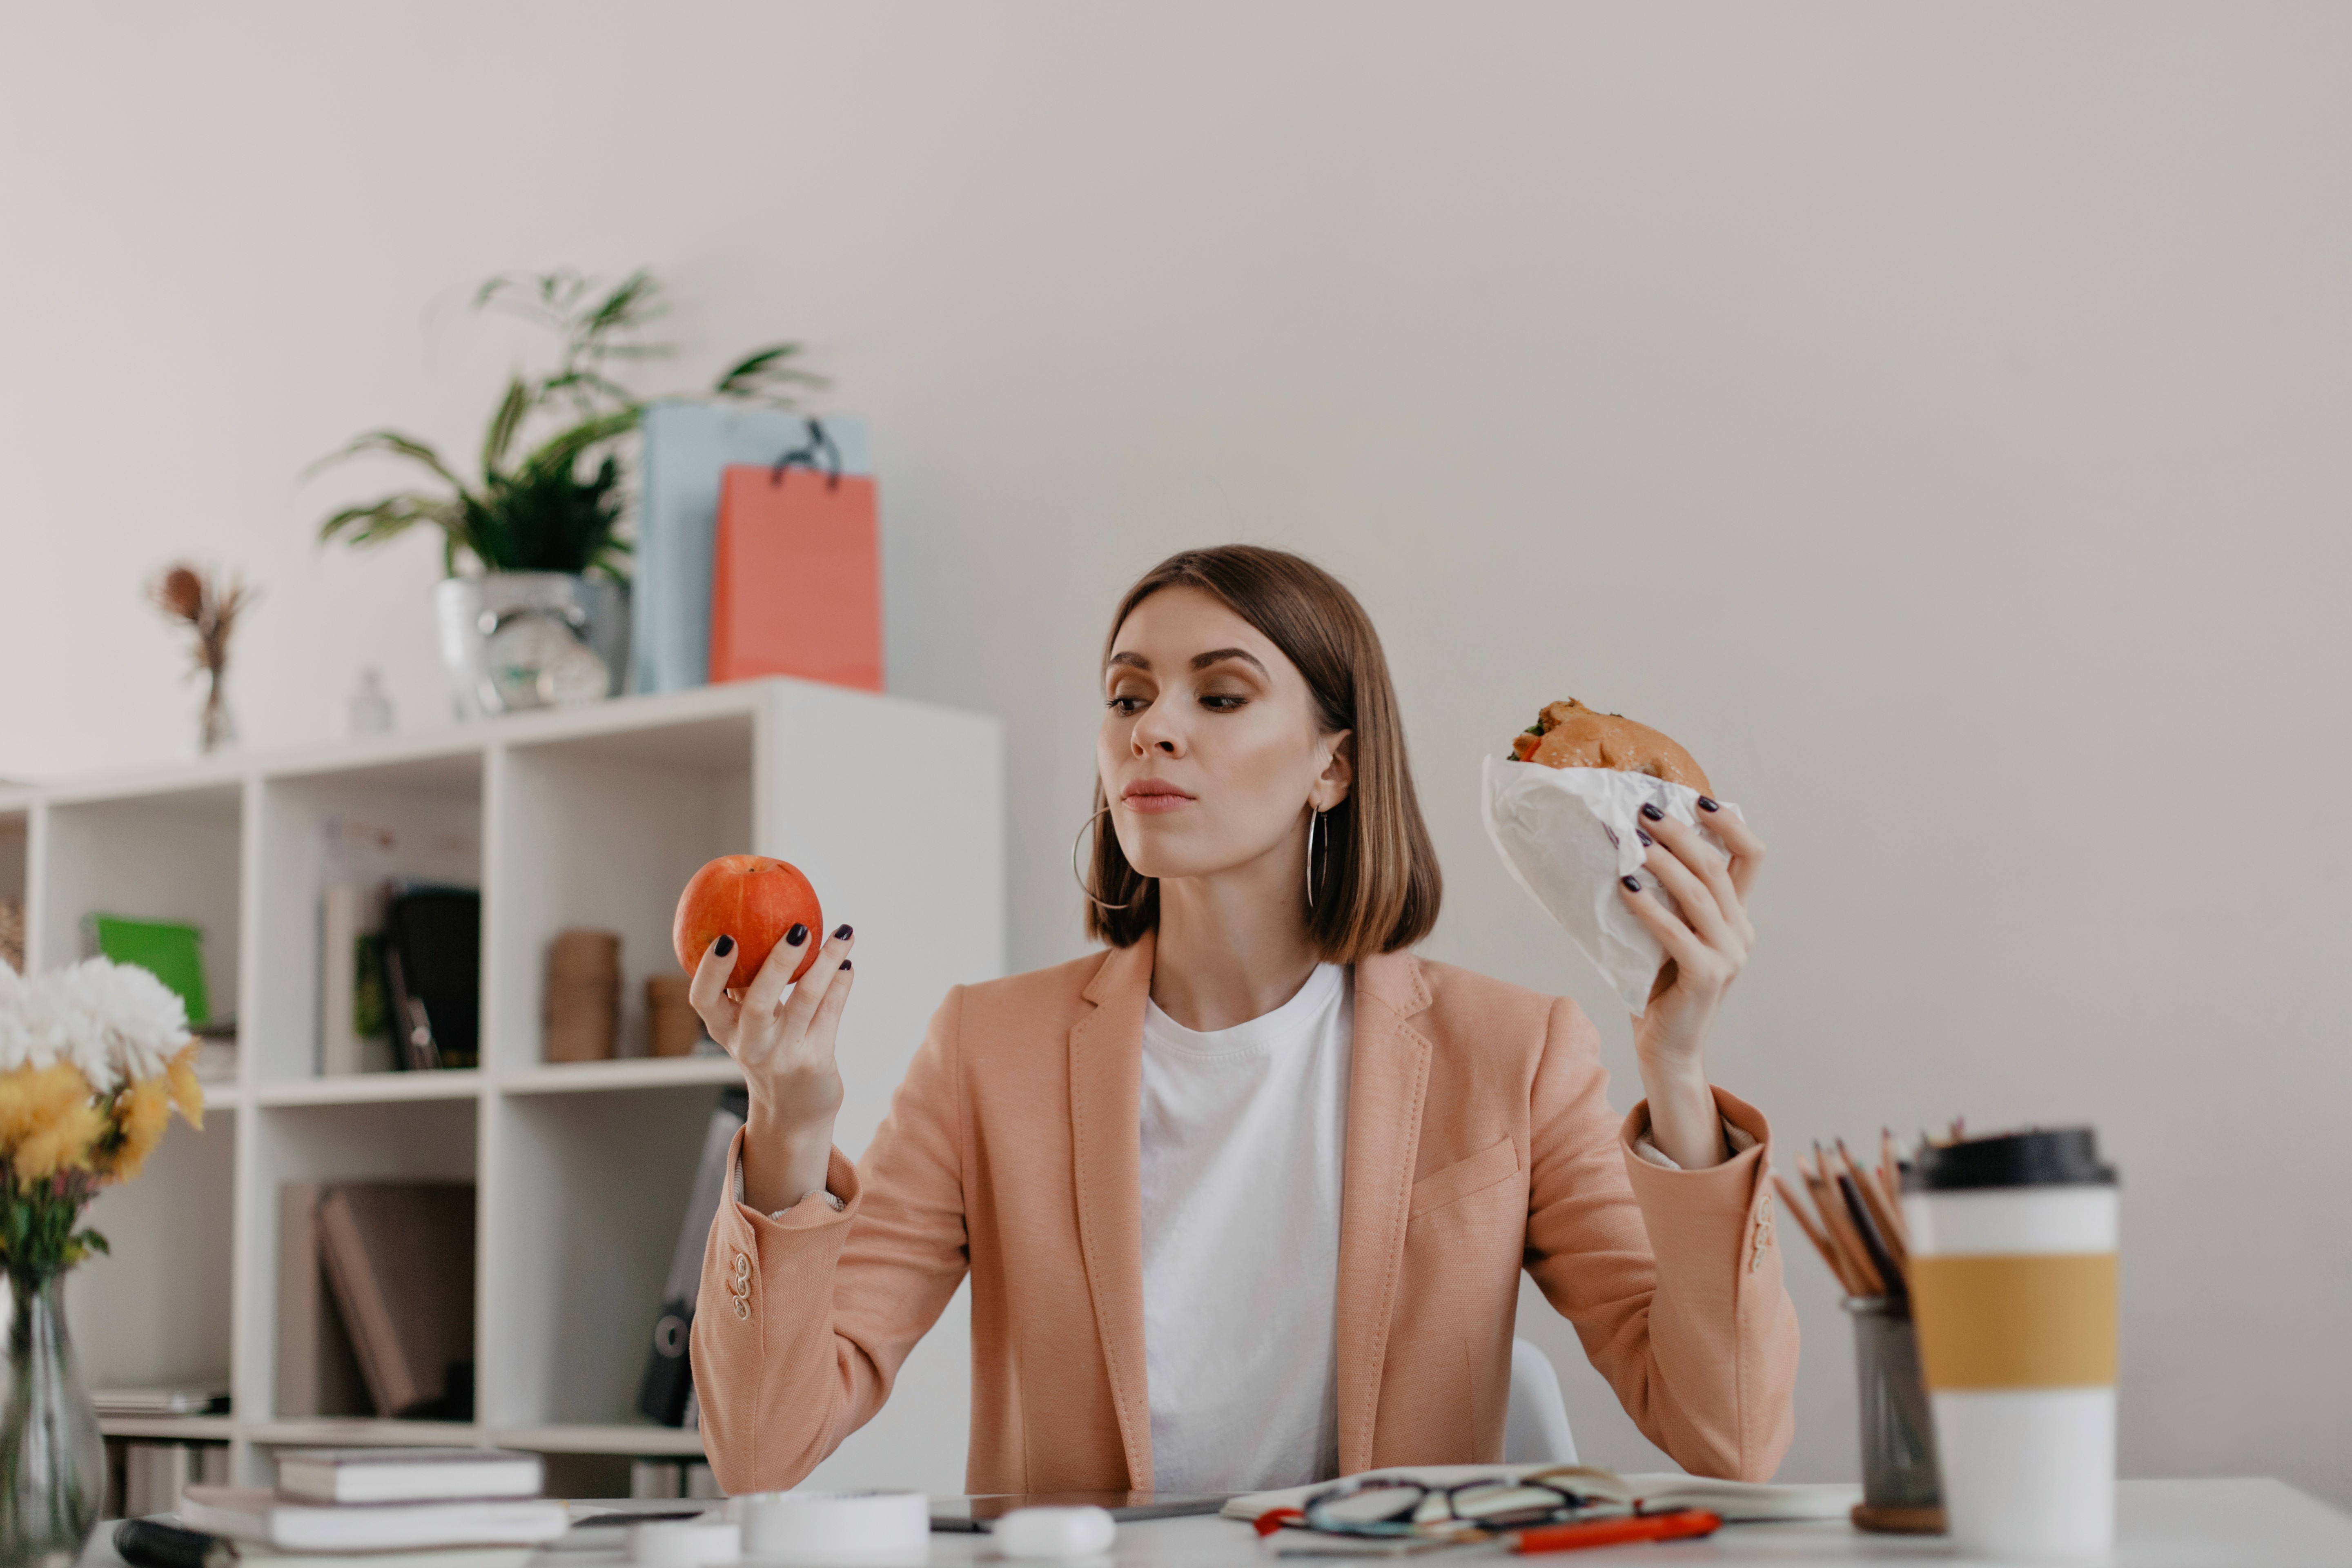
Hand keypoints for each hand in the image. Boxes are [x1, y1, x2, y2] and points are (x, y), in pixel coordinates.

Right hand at [690, 922, 855, 1209]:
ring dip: (827, 961)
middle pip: (758, 1002)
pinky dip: (842, 982)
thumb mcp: (748, 1023)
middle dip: (779, 962)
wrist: (792, 1113)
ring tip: (844, 931)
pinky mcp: (816, 1061)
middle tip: (799, 928)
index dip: (711, 970)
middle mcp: (750, 1045)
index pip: (703, 999)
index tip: (725, 937)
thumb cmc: (767, 1051)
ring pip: (806, 1000)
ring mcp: (784, 1055)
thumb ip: (749, 984)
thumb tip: (766, 922)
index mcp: (724, 1029)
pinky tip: (847, 961)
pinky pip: (831, 1012)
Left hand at [1617, 800, 1765, 1166]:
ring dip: (1664, 864)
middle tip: (1644, 813)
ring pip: (1699, 894)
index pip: (1750, 856)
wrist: (1667, 1049)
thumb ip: (1666, 899)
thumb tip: (1629, 844)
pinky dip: (1649, 908)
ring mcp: (1728, 956)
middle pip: (1718, 867)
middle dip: (1681, 834)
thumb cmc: (1660, 988)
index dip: (1730, 823)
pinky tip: (1624, 889)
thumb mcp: (1668, 934)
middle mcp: (1740, 932)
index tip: (1698, 799)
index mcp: (1737, 917)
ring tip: (1631, 843)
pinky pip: (1675, 932)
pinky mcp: (1706, 977)